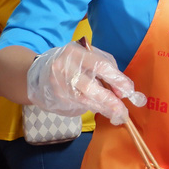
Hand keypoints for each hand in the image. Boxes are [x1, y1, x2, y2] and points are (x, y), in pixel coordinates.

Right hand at [26, 41, 146, 124]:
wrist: (39, 72)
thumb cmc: (73, 62)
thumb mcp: (89, 56)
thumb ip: (107, 69)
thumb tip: (121, 90)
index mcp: (75, 53)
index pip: (100, 66)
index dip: (116, 79)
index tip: (128, 91)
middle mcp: (64, 69)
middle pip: (89, 87)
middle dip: (109, 101)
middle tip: (123, 111)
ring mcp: (58, 85)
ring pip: (84, 100)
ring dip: (103, 109)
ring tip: (117, 115)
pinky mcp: (55, 98)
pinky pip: (77, 105)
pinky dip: (92, 108)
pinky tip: (102, 110)